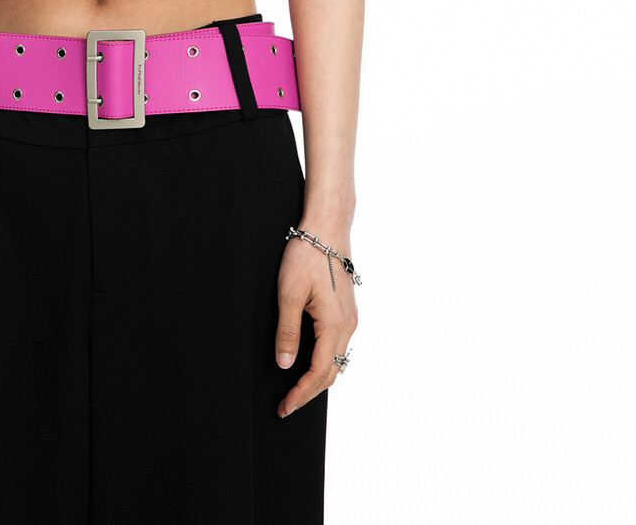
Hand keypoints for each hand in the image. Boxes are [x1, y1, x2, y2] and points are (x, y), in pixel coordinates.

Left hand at [273, 228, 357, 417]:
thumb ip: (287, 330)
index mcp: (334, 325)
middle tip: (286, 405)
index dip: (301, 393)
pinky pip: (338, 346)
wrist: (328, 228)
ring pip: (336, 360)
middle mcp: (348, 326)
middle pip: (331, 371)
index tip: (285, 407)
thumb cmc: (307, 255)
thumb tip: (285, 365)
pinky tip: (310, 361)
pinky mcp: (347, 311)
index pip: (318, 372)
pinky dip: (324, 361)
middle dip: (308, 391)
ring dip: (317, 378)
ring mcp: (350, 318)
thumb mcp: (289, 292)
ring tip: (296, 388)